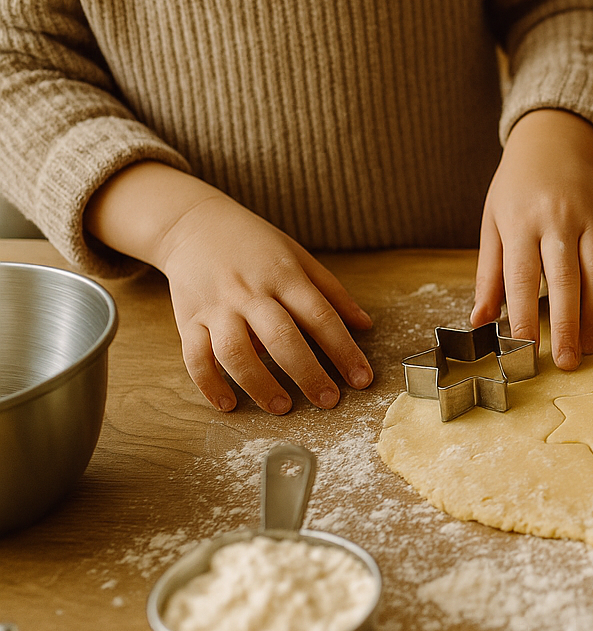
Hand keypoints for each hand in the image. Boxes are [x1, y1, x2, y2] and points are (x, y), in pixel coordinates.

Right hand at [84, 161, 373, 414]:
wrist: (193, 223)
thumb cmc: (255, 245)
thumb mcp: (299, 257)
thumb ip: (332, 292)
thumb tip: (366, 325)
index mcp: (285, 276)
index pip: (321, 317)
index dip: (344, 350)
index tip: (362, 379)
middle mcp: (250, 292)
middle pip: (281, 338)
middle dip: (308, 373)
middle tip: (328, 401)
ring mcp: (217, 307)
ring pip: (235, 352)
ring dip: (259, 384)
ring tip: (282, 407)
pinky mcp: (188, 318)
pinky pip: (194, 356)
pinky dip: (208, 383)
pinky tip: (227, 404)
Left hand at [472, 109, 592, 370]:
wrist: (551, 145)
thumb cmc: (516, 191)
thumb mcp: (492, 225)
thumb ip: (489, 275)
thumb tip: (479, 322)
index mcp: (520, 222)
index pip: (522, 278)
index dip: (524, 317)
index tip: (526, 350)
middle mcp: (558, 219)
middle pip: (566, 280)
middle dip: (567, 326)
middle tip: (568, 362)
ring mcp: (591, 217)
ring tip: (590, 344)